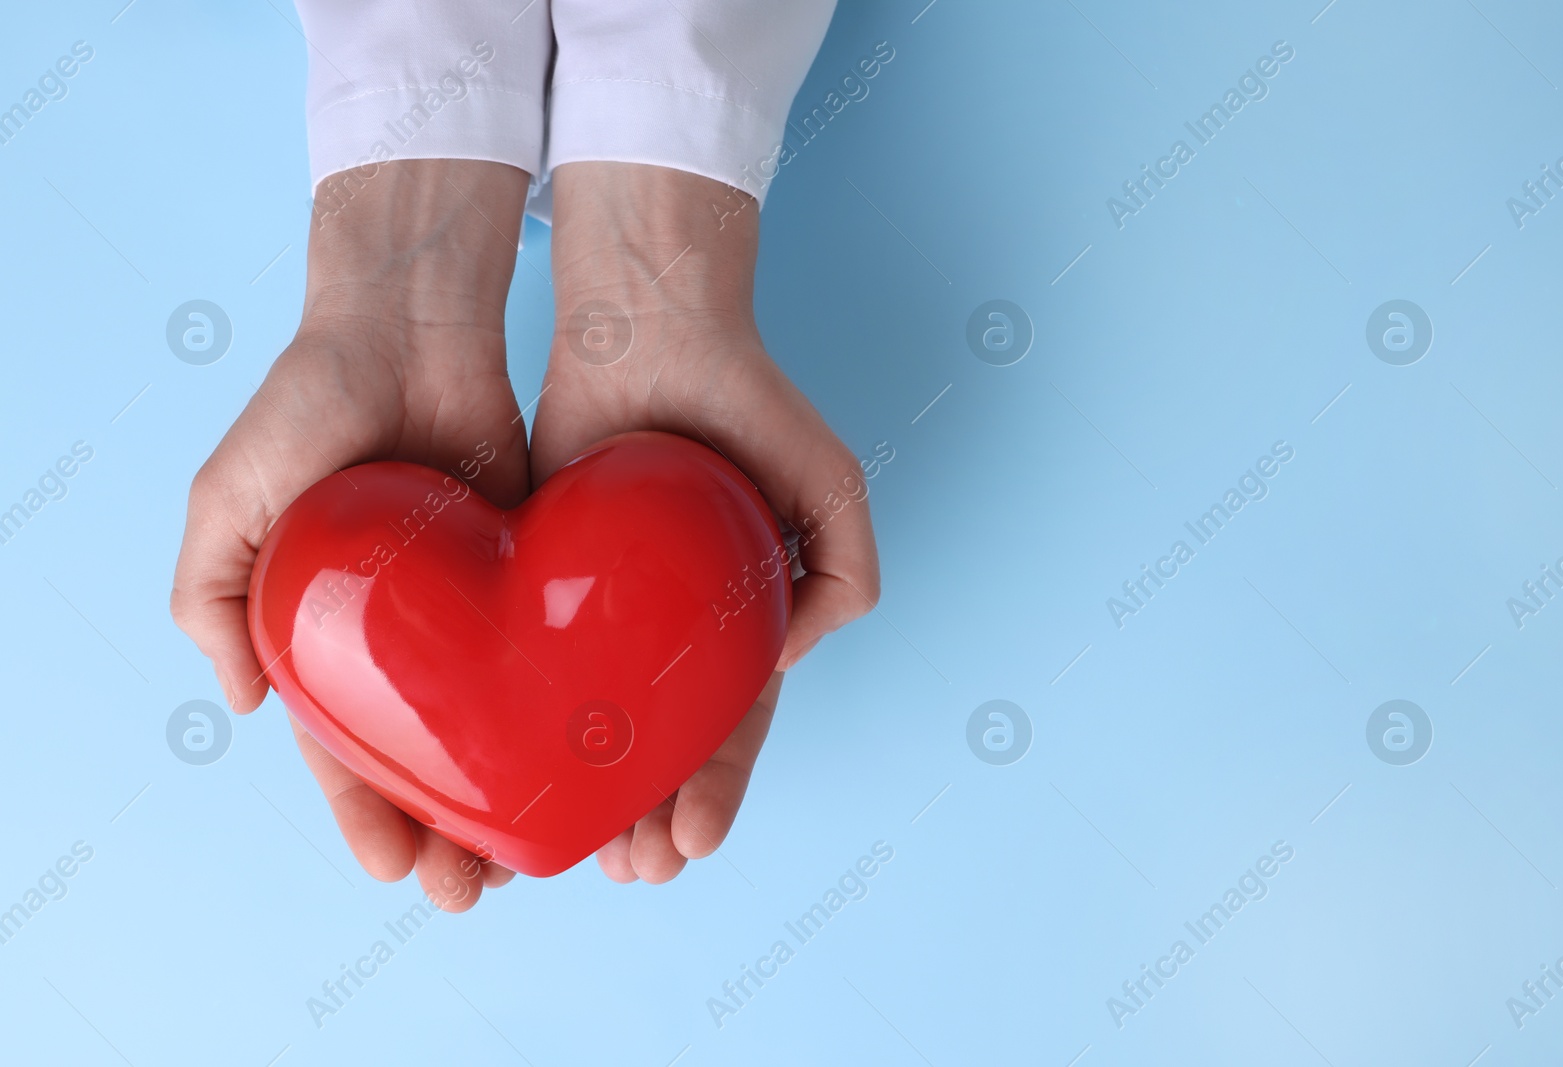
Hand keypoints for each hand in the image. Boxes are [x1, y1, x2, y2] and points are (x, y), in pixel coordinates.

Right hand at [170, 159, 533, 909]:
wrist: (413, 316)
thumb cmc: (310, 399)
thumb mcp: (229, 498)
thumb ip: (211, 597)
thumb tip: (244, 704)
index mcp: (326, 628)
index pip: (346, 744)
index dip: (365, 812)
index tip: (396, 870)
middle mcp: (404, 628)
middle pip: (430, 750)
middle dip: (447, 824)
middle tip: (478, 890)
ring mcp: (472, 603)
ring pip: (498, 719)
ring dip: (513, 787)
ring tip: (542, 851)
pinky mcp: (533, 568)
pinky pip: (553, 654)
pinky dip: (565, 711)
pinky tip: (593, 760)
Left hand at [533, 162, 880, 883]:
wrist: (644, 322)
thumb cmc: (745, 398)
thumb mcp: (832, 484)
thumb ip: (848, 576)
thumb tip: (782, 664)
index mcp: (738, 621)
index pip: (727, 727)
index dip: (714, 790)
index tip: (688, 843)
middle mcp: (669, 628)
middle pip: (655, 745)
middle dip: (648, 815)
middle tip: (630, 872)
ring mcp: (603, 610)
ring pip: (588, 724)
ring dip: (588, 794)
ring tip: (571, 854)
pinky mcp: (538, 583)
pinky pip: (525, 668)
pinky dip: (523, 729)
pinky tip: (511, 776)